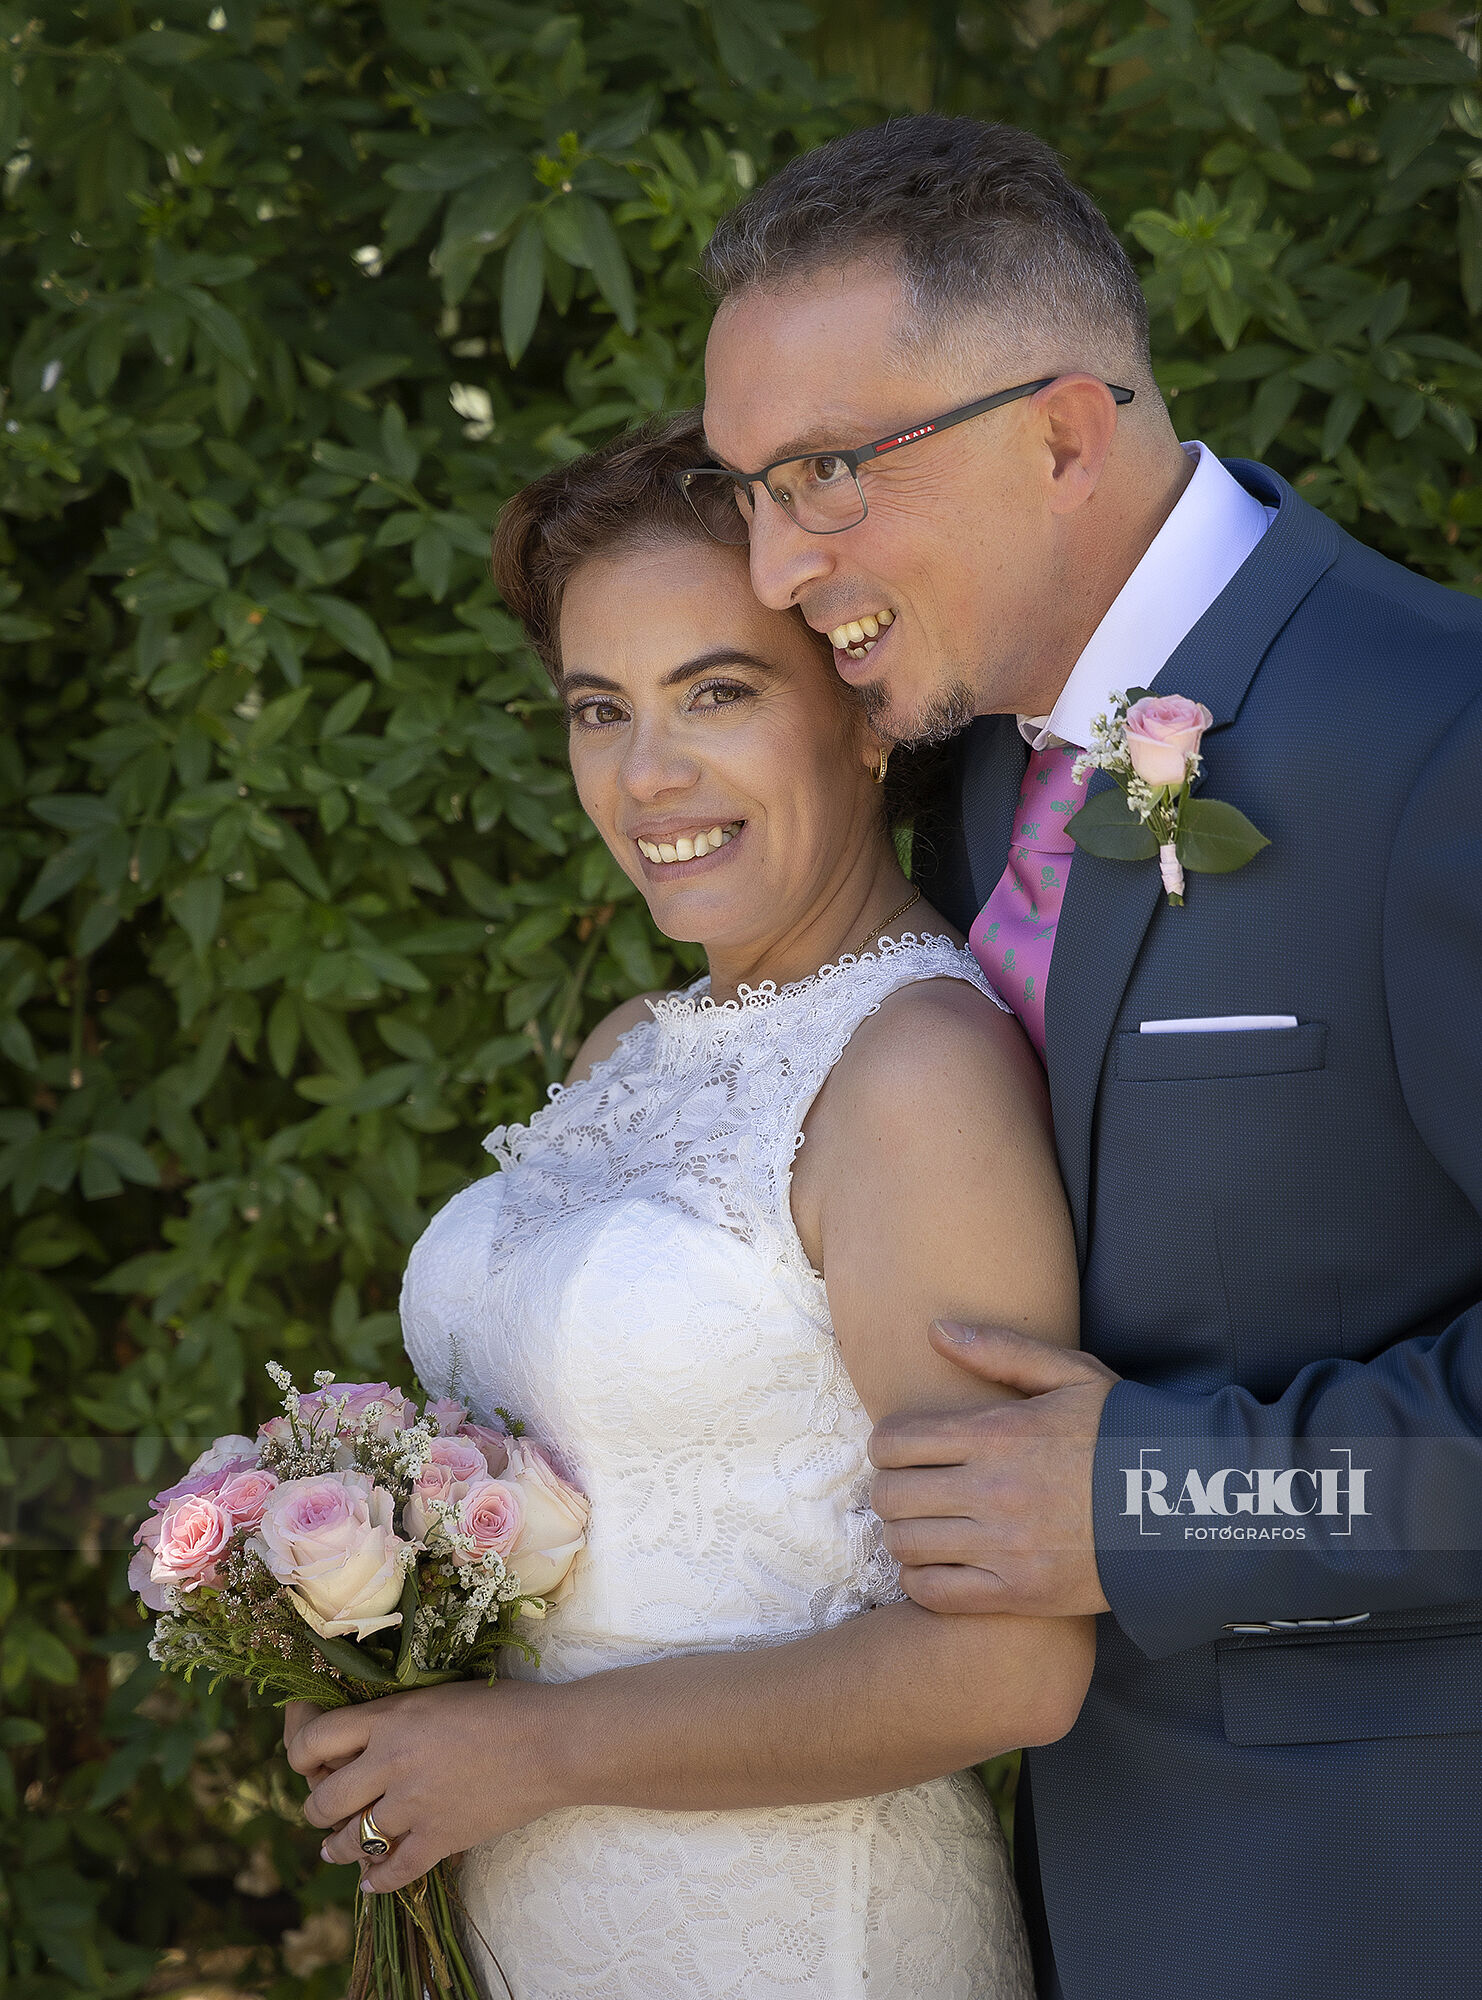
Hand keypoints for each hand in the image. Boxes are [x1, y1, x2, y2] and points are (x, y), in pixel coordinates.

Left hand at [286, 1679, 565, 1892]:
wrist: (554, 1742)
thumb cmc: (505, 1705)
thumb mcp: (439, 1693)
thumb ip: (396, 1714)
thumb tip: (362, 1735)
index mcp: (390, 1717)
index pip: (313, 1740)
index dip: (300, 1753)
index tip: (308, 1761)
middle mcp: (392, 1762)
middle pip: (323, 1800)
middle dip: (317, 1809)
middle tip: (325, 1810)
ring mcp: (414, 1805)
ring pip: (350, 1841)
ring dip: (337, 1847)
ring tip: (335, 1849)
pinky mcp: (440, 1838)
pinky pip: (392, 1872)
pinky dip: (377, 1881)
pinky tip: (372, 1881)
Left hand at [869, 1323, 1118, 1617]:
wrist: (1183, 1507)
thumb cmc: (1123, 1434)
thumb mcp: (1072, 1375)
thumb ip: (1000, 1350)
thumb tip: (936, 1331)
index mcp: (1000, 1434)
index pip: (896, 1441)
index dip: (885, 1445)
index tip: (900, 1449)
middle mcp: (994, 1491)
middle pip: (891, 1495)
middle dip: (889, 1488)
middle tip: (908, 1487)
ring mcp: (1005, 1547)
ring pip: (905, 1544)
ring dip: (902, 1532)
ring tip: (923, 1523)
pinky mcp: (1019, 1594)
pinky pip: (934, 1593)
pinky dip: (920, 1579)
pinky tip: (936, 1562)